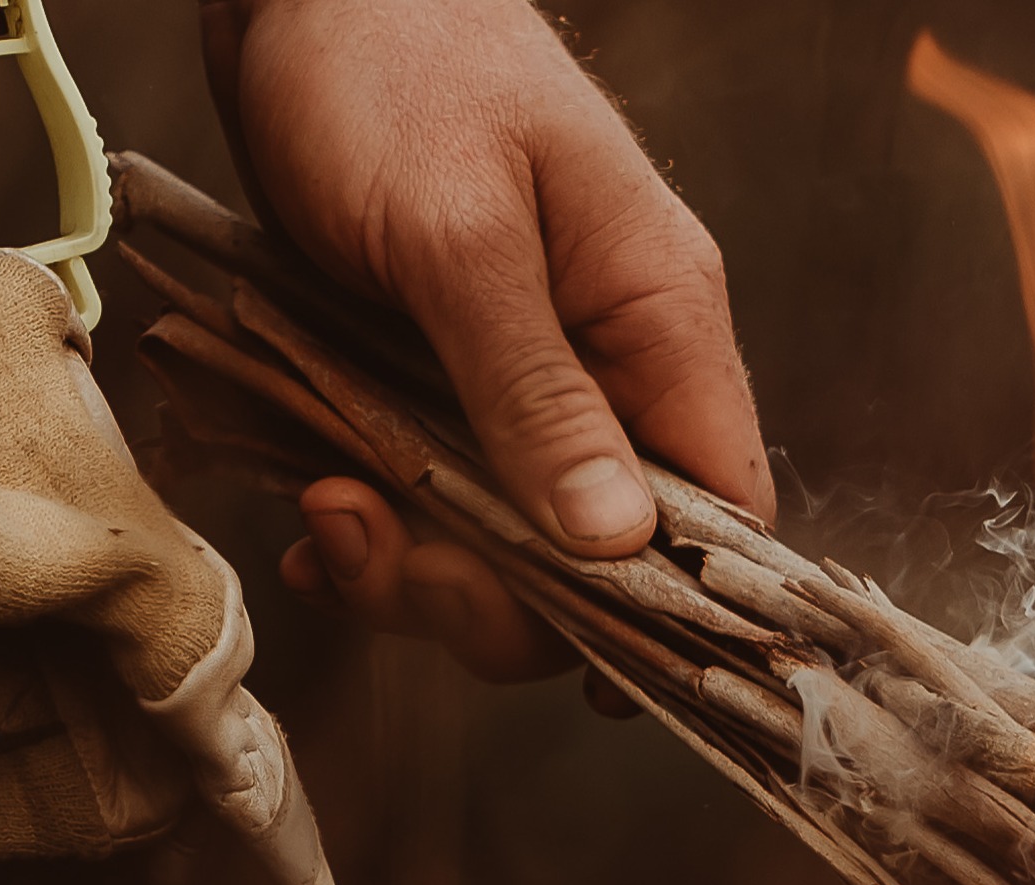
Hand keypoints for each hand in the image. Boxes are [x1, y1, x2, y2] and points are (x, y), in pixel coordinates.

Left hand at [200, 0, 773, 707]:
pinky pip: (429, 498)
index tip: (575, 664)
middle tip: (373, 551)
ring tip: (320, 520)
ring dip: (410, 565)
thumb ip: (537, 389)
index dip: (670, 609)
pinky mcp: (432, 379)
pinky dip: (373, 527)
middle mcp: (605, 364)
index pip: (722, 510)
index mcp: (656, 318)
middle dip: (492, 596)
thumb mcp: (461, 234)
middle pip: (600, 560)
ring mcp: (517, 377)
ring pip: (503, 545)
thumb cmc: (394, 70)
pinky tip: (312, 518)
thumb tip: (618, 543)